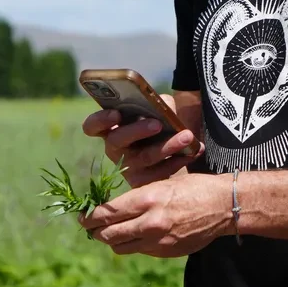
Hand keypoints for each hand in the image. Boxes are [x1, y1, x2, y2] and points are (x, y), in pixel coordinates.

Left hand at [79, 172, 230, 257]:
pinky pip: (140, 251)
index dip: (90, 218)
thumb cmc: (192, 188)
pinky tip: (136, 235)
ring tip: (110, 233)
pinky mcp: (166, 252)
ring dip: (112, 241)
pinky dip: (133, 244)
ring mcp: (158, 241)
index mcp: (146, 200)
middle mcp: (149, 223)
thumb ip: (137, 199)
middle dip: (95, 231)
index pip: (106, 214)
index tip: (83, 217)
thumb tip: (113, 209)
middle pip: (108, 234)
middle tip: (91, 227)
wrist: (223, 206)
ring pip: (120, 247)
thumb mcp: (161, 185)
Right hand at [82, 94, 203, 187]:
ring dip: (168, 145)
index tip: (116, 113)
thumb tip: (161, 105)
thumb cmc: (160, 123)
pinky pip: (162, 172)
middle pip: (117, 140)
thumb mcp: (156, 109)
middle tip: (157, 123)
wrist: (174, 149)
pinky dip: (180, 159)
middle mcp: (115, 149)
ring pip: (145, 157)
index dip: (100, 120)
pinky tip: (195, 150)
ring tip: (187, 136)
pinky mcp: (144, 182)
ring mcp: (128, 167)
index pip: (92, 126)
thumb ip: (156, 103)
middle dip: (137, 130)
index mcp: (110, 128)